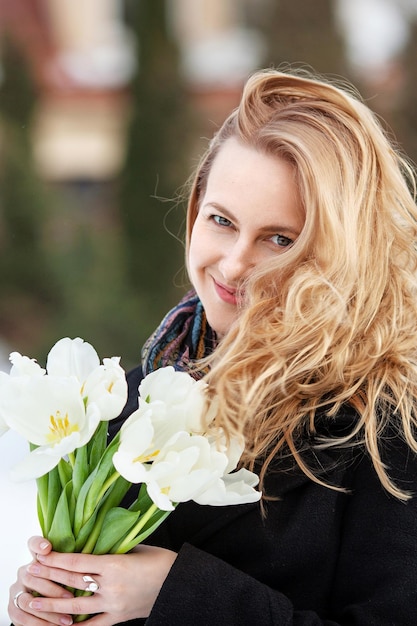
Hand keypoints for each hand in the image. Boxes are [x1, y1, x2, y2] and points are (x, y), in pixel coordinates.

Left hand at [9, 536, 176, 624]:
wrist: (179, 584)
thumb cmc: (160, 561)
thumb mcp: (136, 547)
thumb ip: (112, 548)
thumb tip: (91, 543)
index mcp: (116, 565)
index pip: (79, 562)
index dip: (57, 559)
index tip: (41, 554)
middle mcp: (112, 587)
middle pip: (73, 582)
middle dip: (49, 577)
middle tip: (30, 572)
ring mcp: (113, 605)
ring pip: (76, 607)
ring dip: (53, 606)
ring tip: (33, 603)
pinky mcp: (118, 618)